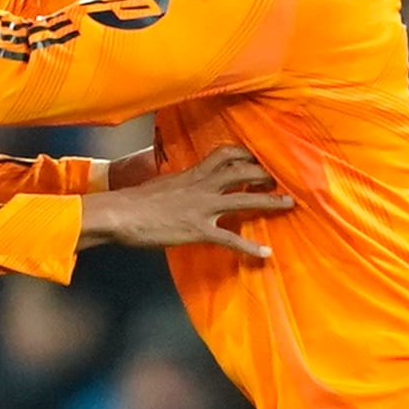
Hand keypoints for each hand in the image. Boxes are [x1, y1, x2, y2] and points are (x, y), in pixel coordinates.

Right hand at [79, 146, 290, 258]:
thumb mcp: (162, 183)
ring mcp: (202, 207)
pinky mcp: (197, 230)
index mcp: (192, 173)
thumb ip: (180, 182)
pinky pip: (230, 239)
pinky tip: (265, 254)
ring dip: (269, 201)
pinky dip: (249, 248)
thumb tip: (185, 182)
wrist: (120, 213)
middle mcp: (201, 185)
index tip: (260, 155)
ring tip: (289, 204)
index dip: (246, 153)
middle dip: (265, 173)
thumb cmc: (135, 201)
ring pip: (243, 198)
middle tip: (282, 177)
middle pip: (242, 171)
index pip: (225, 154)